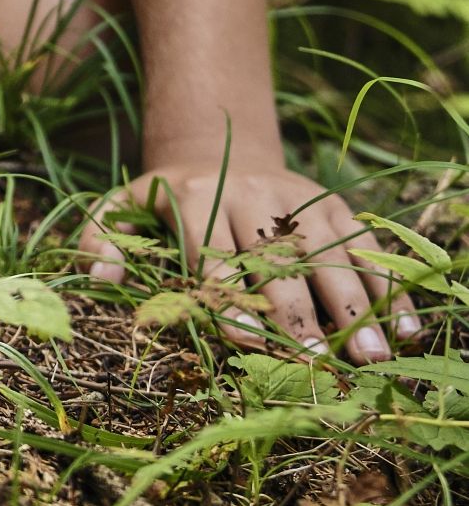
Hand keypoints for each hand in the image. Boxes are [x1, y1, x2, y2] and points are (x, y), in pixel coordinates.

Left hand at [79, 147, 422, 363]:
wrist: (218, 144)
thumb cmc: (165, 198)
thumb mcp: (120, 206)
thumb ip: (101, 237)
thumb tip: (99, 273)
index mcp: (198, 199)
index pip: (215, 255)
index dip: (229, 296)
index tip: (245, 339)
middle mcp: (252, 196)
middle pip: (279, 261)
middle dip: (299, 312)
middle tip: (319, 361)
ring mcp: (299, 200)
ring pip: (329, 255)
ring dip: (353, 305)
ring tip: (371, 354)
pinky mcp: (333, 204)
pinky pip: (364, 246)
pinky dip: (387, 285)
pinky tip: (407, 327)